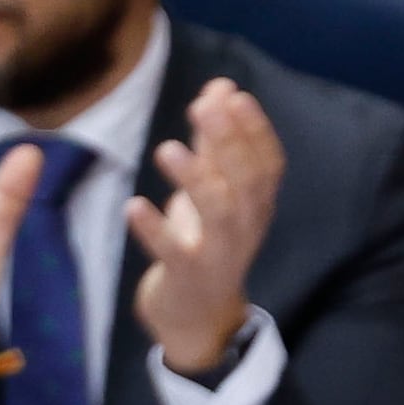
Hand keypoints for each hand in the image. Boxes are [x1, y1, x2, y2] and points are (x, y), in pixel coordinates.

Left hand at [128, 79, 280, 379]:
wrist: (197, 317)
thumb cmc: (205, 242)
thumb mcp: (216, 190)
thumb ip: (217, 142)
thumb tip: (222, 87)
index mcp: (256, 205)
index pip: (268, 163)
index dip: (255, 130)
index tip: (233, 95)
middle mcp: (246, 228)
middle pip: (248, 183)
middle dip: (229, 142)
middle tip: (203, 106)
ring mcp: (219, 254)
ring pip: (220, 214)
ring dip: (196, 179)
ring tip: (167, 149)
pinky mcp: (188, 277)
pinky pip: (174, 253)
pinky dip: (154, 229)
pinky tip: (135, 205)